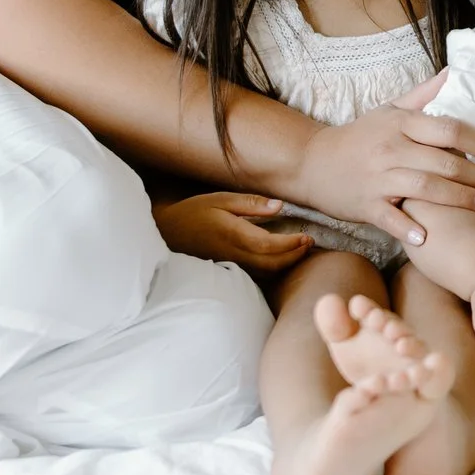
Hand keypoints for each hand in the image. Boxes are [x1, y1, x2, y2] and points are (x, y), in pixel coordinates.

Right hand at [153, 190, 309, 273]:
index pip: (269, 245)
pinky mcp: (227, 271)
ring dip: (286, 265)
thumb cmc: (192, 213)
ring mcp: (229, 266)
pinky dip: (272, 269)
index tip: (306, 237)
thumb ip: (251, 204)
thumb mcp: (220, 200)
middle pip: (272, 264)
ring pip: (265, 273)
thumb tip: (280, 206)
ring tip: (300, 251)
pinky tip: (281, 259)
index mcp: (232, 234)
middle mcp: (232, 254)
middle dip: (295, 256)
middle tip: (309, 244)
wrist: (164, 234)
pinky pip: (255, 275)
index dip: (292, 244)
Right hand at [291, 70, 474, 247]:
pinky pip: (390, 217)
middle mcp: (391, 148)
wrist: (311, 162)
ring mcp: (378, 177)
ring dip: (460, 200)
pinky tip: (429, 237)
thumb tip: (453, 73)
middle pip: (445, 162)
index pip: (449, 129)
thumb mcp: (389, 110)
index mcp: (401, 124)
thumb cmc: (359, 136)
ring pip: (426, 188)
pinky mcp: (365, 204)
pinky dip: (408, 228)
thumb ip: (423, 95)